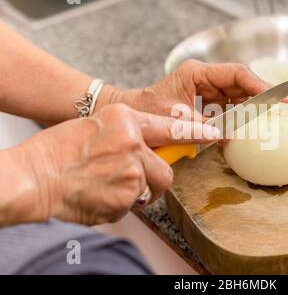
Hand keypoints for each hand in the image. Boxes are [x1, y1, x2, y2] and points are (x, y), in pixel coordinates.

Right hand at [2, 104, 219, 225]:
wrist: (34, 177)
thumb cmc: (58, 152)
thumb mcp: (97, 126)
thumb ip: (128, 135)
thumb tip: (149, 149)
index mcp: (126, 120)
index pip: (172, 127)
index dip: (196, 133)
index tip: (215, 135)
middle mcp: (134, 144)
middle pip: (165, 170)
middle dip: (154, 179)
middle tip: (134, 178)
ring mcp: (131, 173)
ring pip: (149, 190)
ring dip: (133, 192)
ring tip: (105, 186)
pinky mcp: (126, 200)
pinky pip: (133, 206)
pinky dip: (119, 204)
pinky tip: (98, 195)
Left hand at [105, 60, 287, 119]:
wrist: (133, 114)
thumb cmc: (147, 111)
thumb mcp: (175, 120)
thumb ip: (203, 128)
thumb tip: (231, 136)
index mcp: (196, 73)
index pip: (236, 74)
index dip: (260, 85)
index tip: (278, 97)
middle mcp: (205, 78)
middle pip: (242, 83)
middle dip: (264, 95)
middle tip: (287, 108)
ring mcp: (207, 90)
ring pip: (239, 95)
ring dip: (256, 107)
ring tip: (276, 118)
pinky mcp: (208, 102)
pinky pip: (230, 108)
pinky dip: (242, 117)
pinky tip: (254, 126)